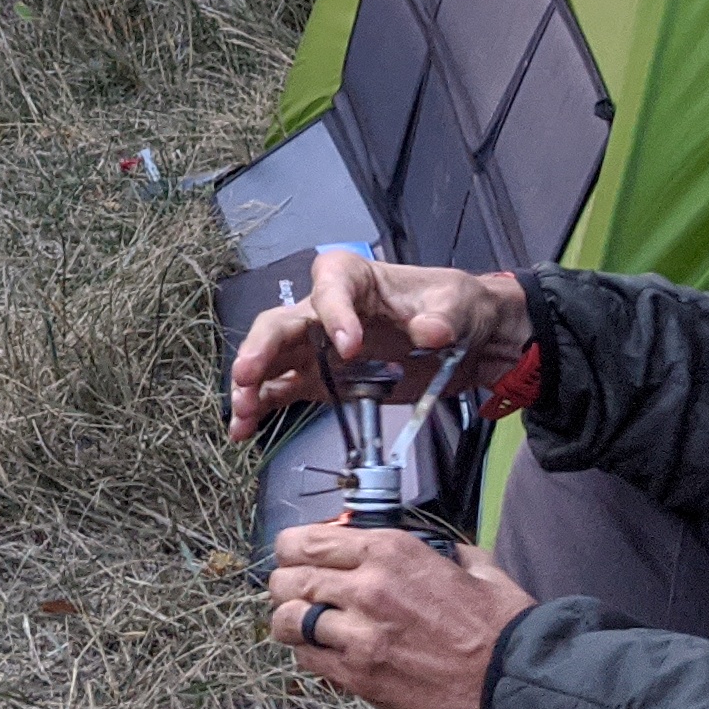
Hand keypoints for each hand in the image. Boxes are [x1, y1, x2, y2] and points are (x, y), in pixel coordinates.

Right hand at [226, 250, 527, 443]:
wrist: (467, 342)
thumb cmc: (455, 308)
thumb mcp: (457, 304)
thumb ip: (444, 316)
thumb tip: (429, 331)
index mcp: (357, 279)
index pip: (331, 285)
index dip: (333, 312)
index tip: (350, 346)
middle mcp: (326, 310)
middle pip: (283, 322)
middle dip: (262, 347)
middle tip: (248, 374)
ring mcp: (319, 348)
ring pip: (273, 359)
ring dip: (253, 384)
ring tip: (241, 412)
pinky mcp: (321, 381)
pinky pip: (283, 390)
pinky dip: (262, 407)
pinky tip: (244, 428)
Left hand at [261, 522, 533, 708]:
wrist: (518, 684)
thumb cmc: (502, 627)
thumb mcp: (473, 565)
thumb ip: (437, 550)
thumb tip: (428, 548)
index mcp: (391, 551)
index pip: (307, 539)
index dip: (294, 547)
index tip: (297, 555)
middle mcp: (367, 587)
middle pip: (288, 577)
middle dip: (283, 583)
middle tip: (290, 591)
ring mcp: (360, 635)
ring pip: (288, 620)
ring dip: (288, 621)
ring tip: (299, 624)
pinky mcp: (361, 678)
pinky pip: (308, 661)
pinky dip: (307, 655)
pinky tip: (322, 653)